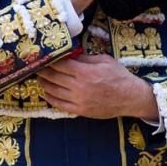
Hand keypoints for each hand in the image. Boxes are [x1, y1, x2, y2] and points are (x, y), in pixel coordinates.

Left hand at [37, 54, 158, 120]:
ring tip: (39, 78)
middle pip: (53, 77)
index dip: (49, 60)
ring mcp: (78, 100)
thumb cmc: (119, 76)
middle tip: (36, 66)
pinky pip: (60, 105)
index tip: (43, 56)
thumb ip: (84, 58)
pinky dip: (50, 98)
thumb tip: (69, 54)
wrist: (130, 97)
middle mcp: (79, 87)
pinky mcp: (80, 111)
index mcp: (85, 72)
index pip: (59, 64)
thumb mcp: (103, 60)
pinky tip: (46, 92)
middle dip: (43, 71)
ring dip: (44, 84)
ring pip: (53, 91)